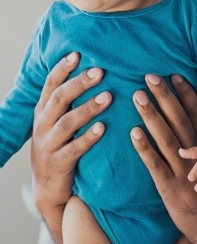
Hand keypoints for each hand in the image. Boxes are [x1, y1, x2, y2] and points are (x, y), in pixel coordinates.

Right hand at [31, 52, 111, 243]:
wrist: (48, 189)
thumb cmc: (59, 148)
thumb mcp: (57, 123)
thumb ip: (68, 102)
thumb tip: (93, 72)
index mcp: (43, 112)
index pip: (50, 85)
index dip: (63, 69)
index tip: (78, 54)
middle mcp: (43, 125)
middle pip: (59, 99)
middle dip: (79, 84)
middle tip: (100, 71)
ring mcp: (48, 145)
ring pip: (67, 122)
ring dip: (87, 108)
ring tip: (107, 97)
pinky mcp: (58, 164)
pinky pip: (74, 149)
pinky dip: (88, 138)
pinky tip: (102, 128)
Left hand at [131, 74, 196, 243]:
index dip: (186, 94)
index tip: (175, 74)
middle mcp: (196, 156)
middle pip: (179, 120)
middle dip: (165, 96)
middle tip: (151, 76)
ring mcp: (183, 171)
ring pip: (166, 137)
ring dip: (152, 115)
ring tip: (138, 96)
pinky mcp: (170, 187)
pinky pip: (154, 164)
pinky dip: (144, 147)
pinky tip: (133, 132)